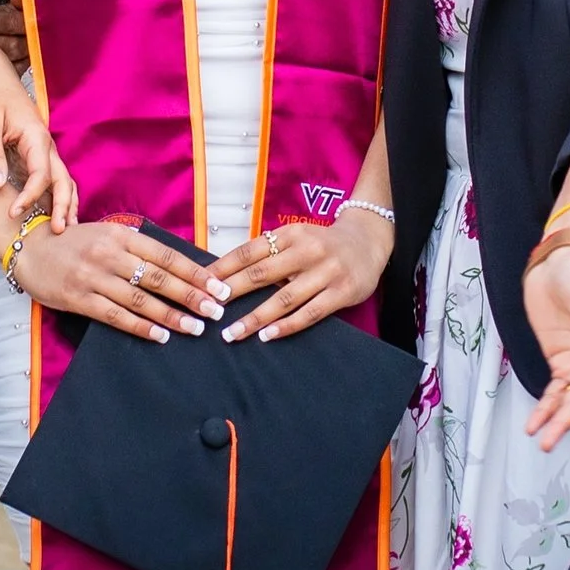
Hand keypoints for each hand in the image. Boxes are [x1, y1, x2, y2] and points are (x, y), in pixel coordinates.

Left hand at [0, 60, 74, 229]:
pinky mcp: (38, 157)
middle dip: (64, 206)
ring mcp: (46, 152)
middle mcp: (47, 147)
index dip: (30, 196)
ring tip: (66, 229)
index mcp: (37, 137)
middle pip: (63, 180)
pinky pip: (54, 180)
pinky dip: (59, 198)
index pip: (41, 174)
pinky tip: (55, 215)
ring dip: (67, 204)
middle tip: (61, 232)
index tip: (13, 213)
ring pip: (64, 181)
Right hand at [11, 218, 229, 342]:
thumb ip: (137, 248)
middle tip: (217, 310)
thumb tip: (179, 266)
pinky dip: (141, 327)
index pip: (167, 255)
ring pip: (141, 299)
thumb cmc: (74, 243)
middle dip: (192, 295)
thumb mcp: (107, 234)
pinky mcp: (78, 299)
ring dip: (172, 315)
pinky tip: (161, 336)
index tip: (219, 286)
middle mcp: (110, 254)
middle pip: (159, 277)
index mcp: (122, 236)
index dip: (195, 272)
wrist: (28, 247)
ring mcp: (93, 277)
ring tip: (197, 327)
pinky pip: (116, 316)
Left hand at [211, 212, 391, 343]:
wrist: (369, 242)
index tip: (200, 285)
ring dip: (255, 318)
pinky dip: (286, 325)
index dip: (223, 268)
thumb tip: (225, 273)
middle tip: (208, 311)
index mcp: (291, 234)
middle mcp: (307, 250)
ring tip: (232, 333)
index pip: (249, 251)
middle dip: (231, 293)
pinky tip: (267, 336)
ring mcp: (326, 272)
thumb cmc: (323, 244)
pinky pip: (310, 312)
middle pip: (261, 274)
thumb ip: (268, 252)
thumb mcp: (296, 238)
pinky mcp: (341, 292)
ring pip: (283, 298)